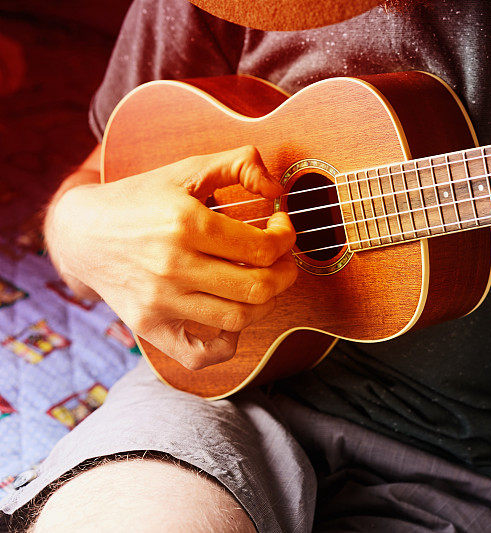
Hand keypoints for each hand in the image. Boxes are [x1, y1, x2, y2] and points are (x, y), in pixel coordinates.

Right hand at [45, 146, 297, 369]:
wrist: (80, 232)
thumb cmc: (140, 199)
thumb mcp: (187, 169)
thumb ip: (238, 163)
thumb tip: (275, 186)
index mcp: (186, 224)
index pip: (263, 247)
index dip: (287, 239)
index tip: (281, 229)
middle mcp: (173, 265)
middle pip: (258, 287)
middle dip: (286, 273)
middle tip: (282, 260)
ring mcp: (160, 300)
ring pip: (238, 319)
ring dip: (265, 303)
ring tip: (261, 283)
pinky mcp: (149, 325)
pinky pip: (199, 355)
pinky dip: (225, 345)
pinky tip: (231, 320)